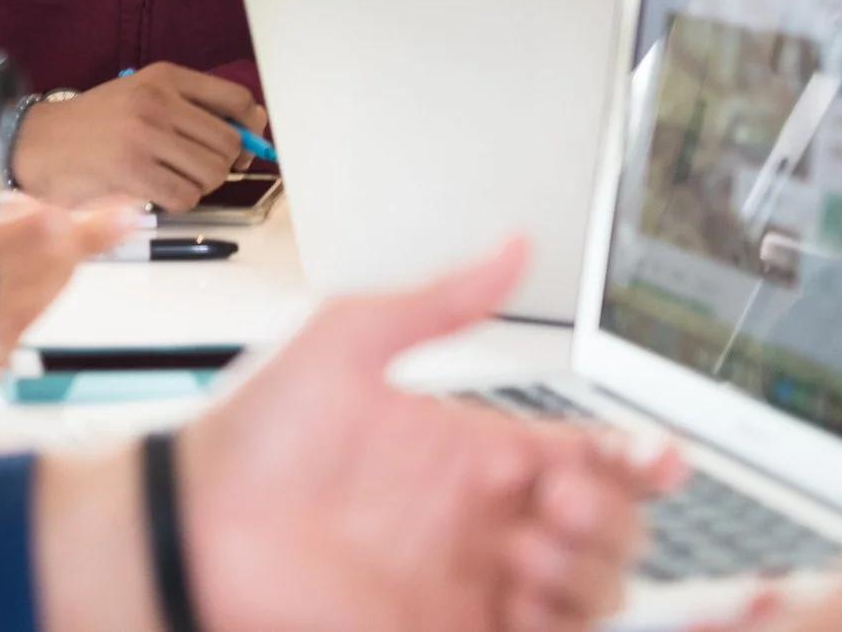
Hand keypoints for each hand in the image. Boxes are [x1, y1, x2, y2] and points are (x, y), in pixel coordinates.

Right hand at [14, 62, 268, 209]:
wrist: (36, 142)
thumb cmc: (94, 125)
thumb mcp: (142, 96)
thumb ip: (191, 108)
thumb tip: (249, 135)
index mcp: (165, 77)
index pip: (237, 99)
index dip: (250, 127)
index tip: (244, 143)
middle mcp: (158, 100)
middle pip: (229, 142)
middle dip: (222, 164)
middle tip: (198, 168)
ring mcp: (144, 135)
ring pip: (212, 172)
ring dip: (199, 185)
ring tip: (172, 178)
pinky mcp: (132, 170)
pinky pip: (186, 196)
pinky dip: (179, 201)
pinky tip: (157, 191)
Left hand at [30, 239, 676, 631]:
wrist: (189, 526)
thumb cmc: (251, 436)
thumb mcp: (347, 342)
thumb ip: (438, 301)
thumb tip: (511, 247)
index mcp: (472, 450)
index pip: (587, 456)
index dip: (634, 459)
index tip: (652, 456)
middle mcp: (480, 521)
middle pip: (603, 530)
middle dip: (611, 517)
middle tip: (559, 500)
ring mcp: (465, 584)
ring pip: (584, 595)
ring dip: (588, 573)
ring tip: (536, 547)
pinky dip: (552, 625)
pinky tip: (521, 594)